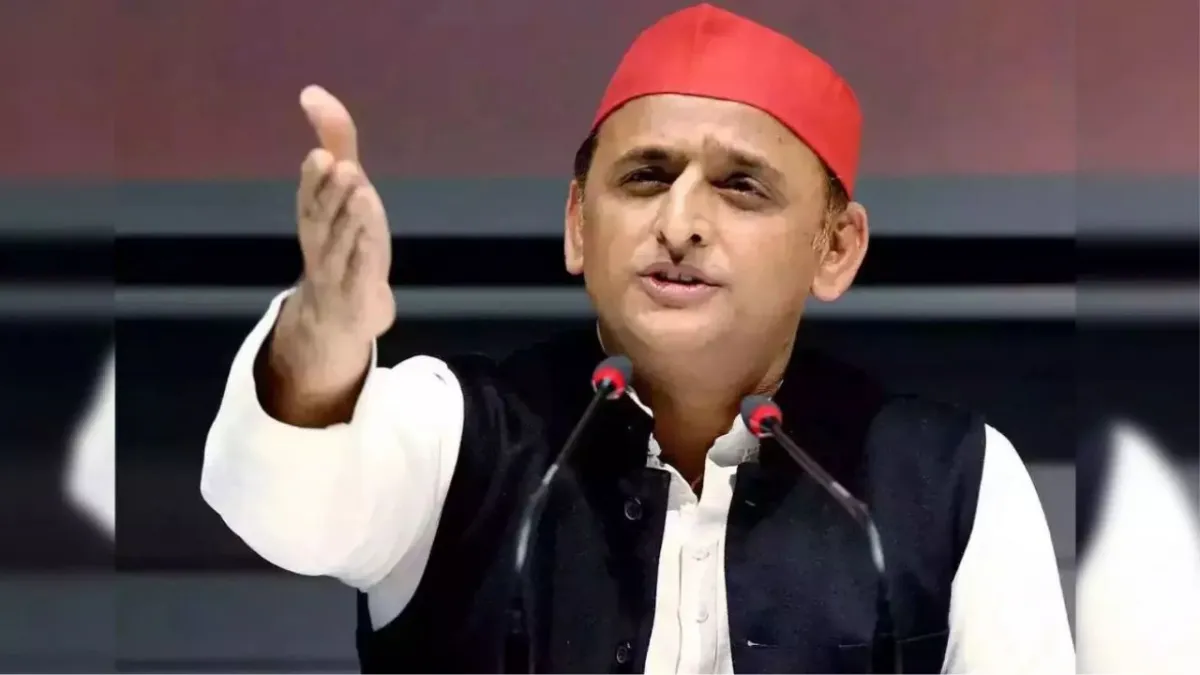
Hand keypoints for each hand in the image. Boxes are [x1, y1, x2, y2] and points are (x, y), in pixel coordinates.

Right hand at [293, 85, 394, 340]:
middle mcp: (320, 240)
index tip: (322, 155)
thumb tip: (312, 91)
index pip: (310, 193)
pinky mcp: (355, 293)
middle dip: (332, 193)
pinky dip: (363, 260)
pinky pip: (357, 276)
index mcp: (315, 213)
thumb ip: (335, 140)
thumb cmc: (344, 239)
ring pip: (340, 245)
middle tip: (345, 168)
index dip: (315, 177)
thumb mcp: (345, 188)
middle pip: (323, 217)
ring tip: (363, 195)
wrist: (344, 310)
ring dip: (351, 222)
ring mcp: (336, 269)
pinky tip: (373, 242)